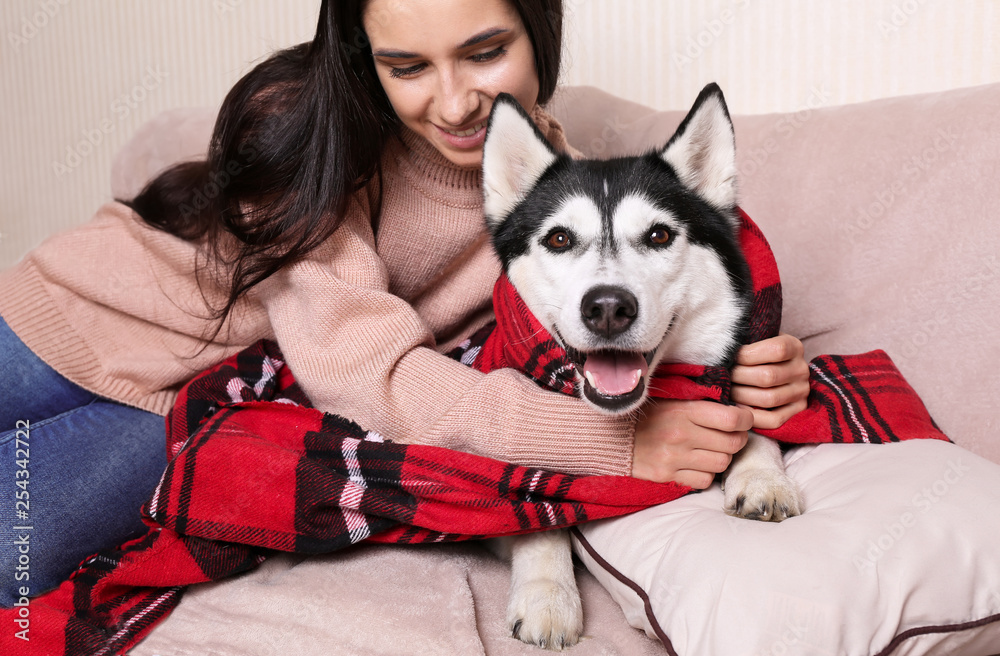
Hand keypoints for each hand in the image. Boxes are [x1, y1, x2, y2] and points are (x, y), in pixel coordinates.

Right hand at [632, 399, 752, 487]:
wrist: (611, 435)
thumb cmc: (646, 415)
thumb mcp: (672, 399)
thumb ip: (700, 404)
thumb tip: (735, 409)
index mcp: (683, 411)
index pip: (732, 419)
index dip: (746, 419)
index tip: (744, 418)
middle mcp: (681, 435)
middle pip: (733, 443)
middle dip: (737, 438)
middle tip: (730, 434)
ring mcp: (675, 458)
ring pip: (722, 463)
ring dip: (723, 457)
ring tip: (713, 449)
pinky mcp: (668, 475)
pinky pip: (704, 480)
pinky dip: (706, 473)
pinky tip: (698, 463)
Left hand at [730, 333, 809, 429]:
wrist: (771, 368)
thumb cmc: (755, 351)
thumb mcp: (755, 339)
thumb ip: (744, 340)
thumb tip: (721, 347)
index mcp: (794, 346)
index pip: (777, 350)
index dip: (748, 354)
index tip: (729, 356)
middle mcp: (801, 370)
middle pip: (768, 376)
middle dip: (738, 377)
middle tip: (719, 376)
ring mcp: (801, 392)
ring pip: (769, 399)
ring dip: (740, 396)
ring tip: (723, 391)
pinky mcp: (797, 411)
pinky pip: (774, 420)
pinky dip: (751, 415)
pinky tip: (734, 408)